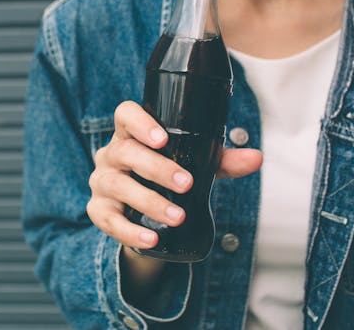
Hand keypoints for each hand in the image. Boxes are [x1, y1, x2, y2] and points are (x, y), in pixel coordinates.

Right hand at [87, 101, 261, 250]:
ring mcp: (102, 183)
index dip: (140, 123)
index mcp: (130, 135)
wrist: (140, 212)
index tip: (162, 139)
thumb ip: (220, 161)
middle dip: (157, 168)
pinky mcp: (98, 211)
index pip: (125, 115)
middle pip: (125, 152)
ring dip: (149, 202)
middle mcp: (111, 155)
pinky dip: (130, 231)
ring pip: (118, 186)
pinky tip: (151, 238)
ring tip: (178, 217)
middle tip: (186, 184)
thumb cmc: (165, 177)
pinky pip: (109, 220)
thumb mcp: (192, 165)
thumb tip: (255, 158)